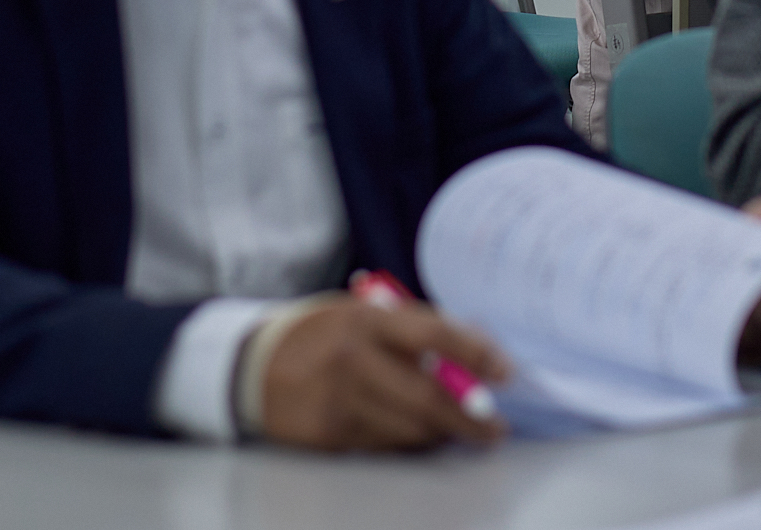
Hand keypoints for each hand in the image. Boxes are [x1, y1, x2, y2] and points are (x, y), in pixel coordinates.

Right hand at [253, 297, 508, 451]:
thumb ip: (412, 329)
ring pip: (410, 428)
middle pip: (426, 396)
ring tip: (459, 429)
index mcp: (366, 319)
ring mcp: (339, 400)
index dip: (475, 353)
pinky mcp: (331, 435)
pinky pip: (386, 446)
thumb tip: (474, 350)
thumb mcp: (363, 313)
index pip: (432, 334)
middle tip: (494, 428)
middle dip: (470, 417)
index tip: (505, 372)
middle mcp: (353, 359)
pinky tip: (417, 434)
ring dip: (442, 432)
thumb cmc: (324, 335)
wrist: (255, 366)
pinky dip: (409, 442)